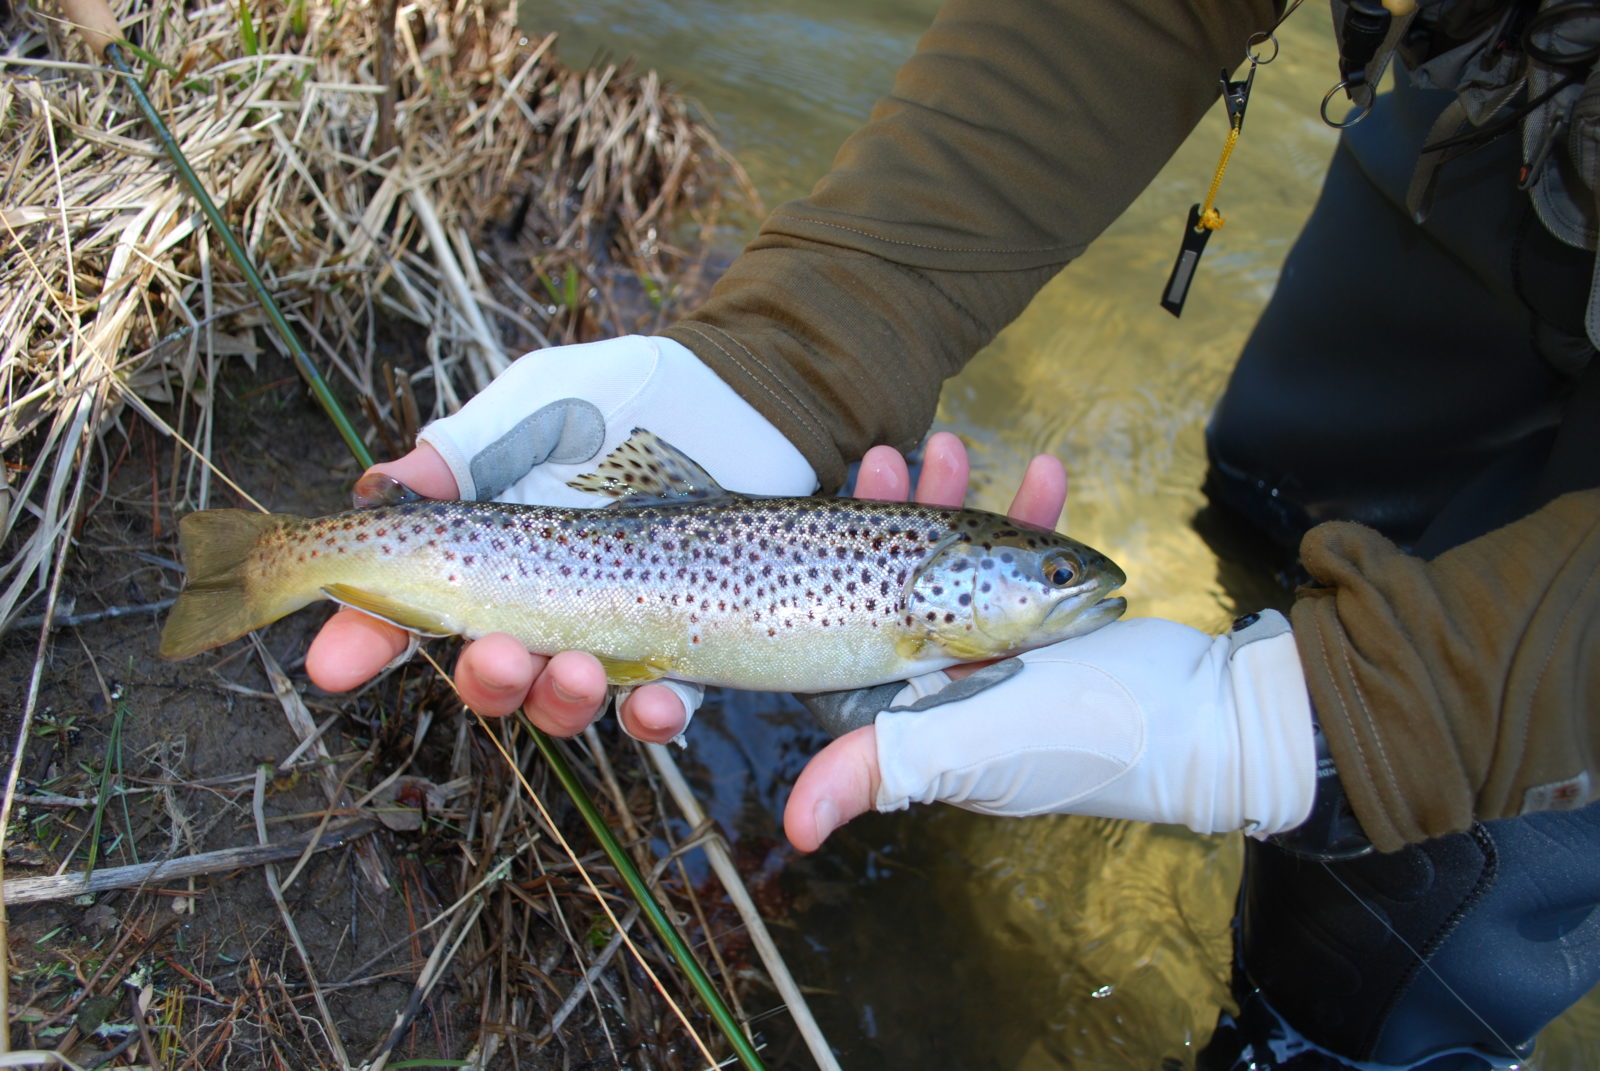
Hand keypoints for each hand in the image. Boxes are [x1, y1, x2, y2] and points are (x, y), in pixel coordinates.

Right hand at [304, 336, 816, 740]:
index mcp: (490, 550)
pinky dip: (650, 717)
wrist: (737, 398)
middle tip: (501, 656)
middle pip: (490, 672)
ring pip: (565, 700)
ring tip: (580, 670)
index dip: (365, 640)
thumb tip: (376, 487)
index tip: (333, 666)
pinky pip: (659, 705)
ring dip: (560, 701)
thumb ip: (462, 451)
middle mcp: (542, 601)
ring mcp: (611, 630)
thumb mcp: (533, 409)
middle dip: (485, 680)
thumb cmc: (622, 398)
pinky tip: (654, 701)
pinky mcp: (686, 646)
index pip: (409, 608)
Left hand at [783, 442, 1317, 851]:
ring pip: (965, 569)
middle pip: (904, 591)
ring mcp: (1008, 653)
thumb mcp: (966, 746)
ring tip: (956, 443)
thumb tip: (794, 830)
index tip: (860, 493)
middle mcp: (954, 683)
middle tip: (900, 457)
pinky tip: (1044, 469)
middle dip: (899, 517)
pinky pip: (1032, 566)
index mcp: (918, 712)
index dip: (847, 563)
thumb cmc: (1082, 738)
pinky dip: (1034, 519)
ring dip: (960, 504)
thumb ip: (878, 768)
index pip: (858, 635)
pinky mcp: (1057, 630)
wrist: (1210, 725)